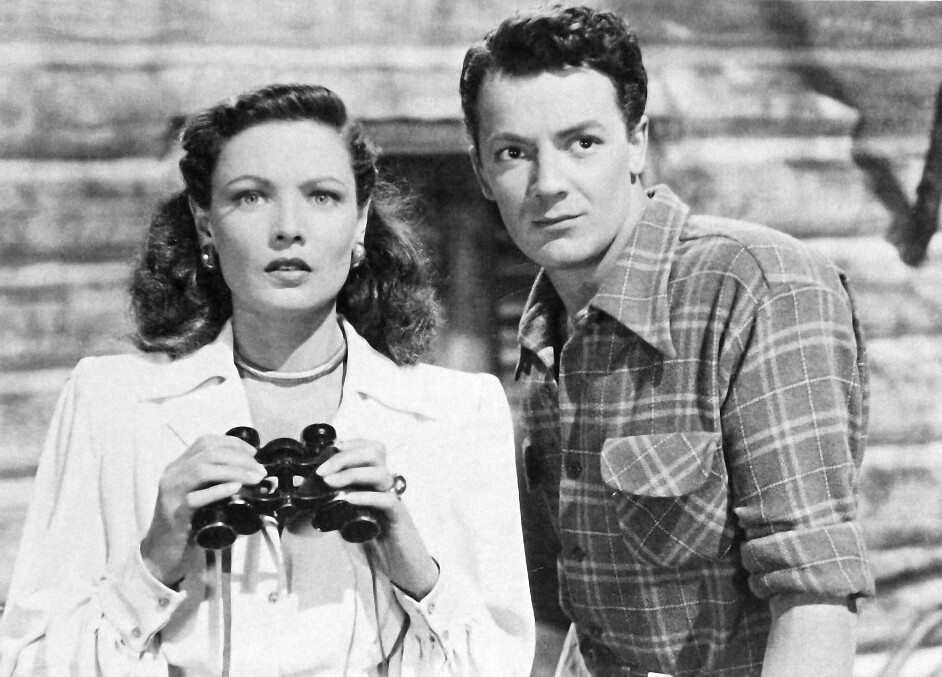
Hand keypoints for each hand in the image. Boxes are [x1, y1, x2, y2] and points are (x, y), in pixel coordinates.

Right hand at [140, 435, 265, 585]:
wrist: (162, 552)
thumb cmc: (188, 522)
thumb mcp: (201, 494)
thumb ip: (217, 481)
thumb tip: (254, 474)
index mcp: (179, 466)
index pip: (205, 442)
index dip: (232, 443)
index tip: (254, 453)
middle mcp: (173, 474)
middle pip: (207, 454)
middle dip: (239, 458)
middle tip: (260, 470)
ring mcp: (171, 493)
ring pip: (201, 471)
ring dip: (234, 471)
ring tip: (255, 478)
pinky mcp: (173, 514)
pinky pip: (194, 498)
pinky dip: (217, 490)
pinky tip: (235, 488)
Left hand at [316, 439, 438, 599]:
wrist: (404, 567)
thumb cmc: (380, 543)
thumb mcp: (353, 519)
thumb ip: (339, 505)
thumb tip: (311, 496)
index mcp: (377, 481)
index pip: (370, 449)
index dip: (349, 444)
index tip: (327, 451)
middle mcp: (387, 485)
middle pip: (375, 452)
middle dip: (345, 456)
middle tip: (322, 471)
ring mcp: (394, 500)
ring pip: (380, 473)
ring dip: (351, 474)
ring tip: (329, 483)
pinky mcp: (398, 518)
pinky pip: (386, 500)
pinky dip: (366, 496)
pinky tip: (348, 499)